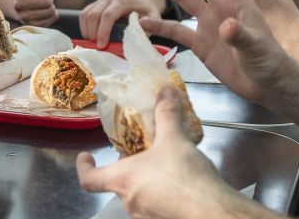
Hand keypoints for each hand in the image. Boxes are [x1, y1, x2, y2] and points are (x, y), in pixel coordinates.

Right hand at [10, 0, 59, 26]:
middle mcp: (18, 4)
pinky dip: (52, 15)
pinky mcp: (30, 25)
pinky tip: (46, 11)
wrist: (19, 2)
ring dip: (52, 6)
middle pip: (47, 2)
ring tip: (45, 3)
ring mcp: (23, 17)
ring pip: (49, 12)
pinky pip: (49, 21)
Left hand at [77, 88, 257, 218]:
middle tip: (142, 152)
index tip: (87, 156)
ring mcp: (147, 217)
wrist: (213, 212)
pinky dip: (163, 193)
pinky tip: (182, 182)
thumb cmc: (185, 178)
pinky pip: (157, 206)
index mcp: (123, 181)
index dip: (85, 167)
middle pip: (119, 184)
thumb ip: (167, 113)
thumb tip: (165, 93)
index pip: (89, 180)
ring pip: (139, 196)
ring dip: (148, 180)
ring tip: (166, 164)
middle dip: (129, 168)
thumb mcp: (174, 139)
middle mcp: (130, 203)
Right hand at [79, 0, 161, 48]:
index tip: (102, 45)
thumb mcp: (154, 18)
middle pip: (94, 15)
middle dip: (93, 34)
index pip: (108, 15)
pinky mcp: (96, 3)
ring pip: (86, 14)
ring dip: (87, 31)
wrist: (143, 1)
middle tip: (98, 48)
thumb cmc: (148, 12)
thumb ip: (150, 24)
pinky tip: (91, 36)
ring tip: (94, 43)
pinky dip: (84, 27)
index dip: (103, 31)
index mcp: (124, 1)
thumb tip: (138, 27)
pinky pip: (84, 14)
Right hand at [138, 0, 295, 104]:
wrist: (268, 85)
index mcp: (238, 0)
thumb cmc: (269, 62)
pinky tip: (143, 23)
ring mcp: (209, 23)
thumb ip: (240, 36)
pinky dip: (161, 26)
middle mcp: (222, 6)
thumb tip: (225, 26)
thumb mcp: (256, 48)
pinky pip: (177, 31)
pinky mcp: (201, 43)